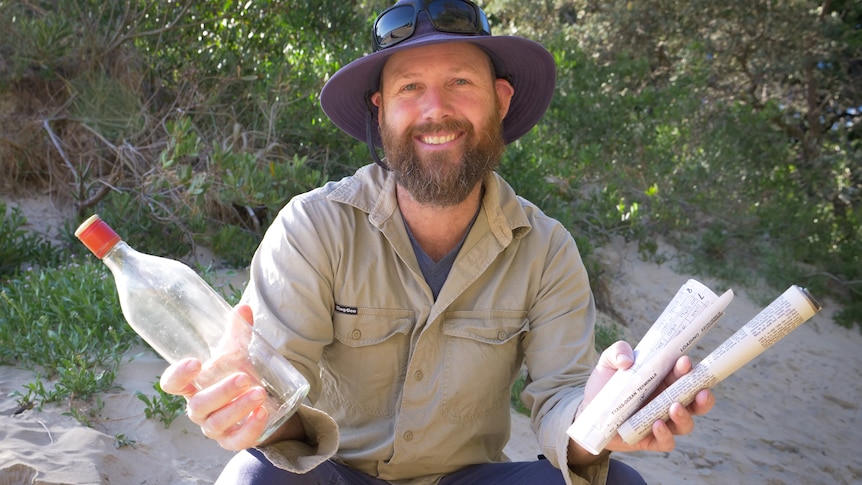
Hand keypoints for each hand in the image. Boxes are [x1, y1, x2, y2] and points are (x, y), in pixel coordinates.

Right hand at [160, 304, 268, 449]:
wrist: (263, 404)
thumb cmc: (240, 376)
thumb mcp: (238, 355)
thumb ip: (238, 333)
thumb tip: (243, 308)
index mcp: (194, 385)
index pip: (172, 384)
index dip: (177, 375)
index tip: (195, 363)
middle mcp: (199, 408)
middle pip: (198, 405)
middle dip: (221, 392)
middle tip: (244, 377)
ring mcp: (214, 427)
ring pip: (217, 422)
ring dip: (239, 407)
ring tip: (260, 393)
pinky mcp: (233, 440)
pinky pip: (237, 441)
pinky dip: (249, 428)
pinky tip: (262, 413)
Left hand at [577, 341, 715, 454]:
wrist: (587, 412)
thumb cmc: (604, 385)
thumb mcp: (608, 363)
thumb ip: (617, 352)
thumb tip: (627, 359)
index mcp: (664, 381)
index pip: (685, 376)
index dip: (691, 370)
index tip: (684, 362)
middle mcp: (667, 402)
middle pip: (695, 403)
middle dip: (703, 398)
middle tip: (701, 392)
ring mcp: (661, 422)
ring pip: (685, 424)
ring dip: (684, 416)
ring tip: (675, 407)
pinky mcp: (650, 440)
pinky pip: (666, 442)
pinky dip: (665, 435)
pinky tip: (657, 424)